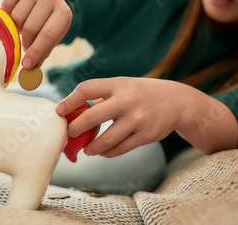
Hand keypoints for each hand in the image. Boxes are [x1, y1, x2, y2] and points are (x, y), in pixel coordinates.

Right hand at [1, 0, 71, 68]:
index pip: (47, 35)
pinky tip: (15, 17)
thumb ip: (43, 52)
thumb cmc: (50, 23)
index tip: (26, 64)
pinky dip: (7, 15)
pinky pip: (6, 4)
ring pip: (16, 17)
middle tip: (26, 45)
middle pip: (30, 27)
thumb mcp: (53, 37)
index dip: (35, 51)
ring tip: (22, 29)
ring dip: (16, 28)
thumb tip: (30, 68)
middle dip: (25, 41)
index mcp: (63, 13)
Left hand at [55, 77, 190, 157]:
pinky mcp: (146, 135)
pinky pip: (120, 149)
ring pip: (106, 139)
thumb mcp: (123, 87)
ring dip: (91, 147)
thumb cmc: (142, 94)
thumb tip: (72, 113)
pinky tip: (102, 152)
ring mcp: (138, 119)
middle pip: (92, 116)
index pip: (87, 89)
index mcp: (118, 84)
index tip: (60, 111)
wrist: (177, 102)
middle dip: (76, 128)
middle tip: (70, 134)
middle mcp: (127, 100)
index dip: (70, 100)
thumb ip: (101, 97)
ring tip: (86, 149)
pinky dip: (107, 152)